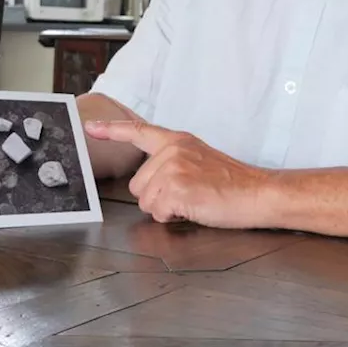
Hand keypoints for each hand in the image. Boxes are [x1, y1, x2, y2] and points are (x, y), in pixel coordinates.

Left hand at [83, 120, 274, 227]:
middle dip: (156, 197)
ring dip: (165, 209)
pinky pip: (157, 213)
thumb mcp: (200, 159)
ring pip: (145, 201)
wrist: (257, 192)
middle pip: (137, 184)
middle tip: (187, 195)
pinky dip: (173, 217)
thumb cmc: (233, 183)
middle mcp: (172, 150)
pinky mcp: (176, 189)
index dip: (111, 130)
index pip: (139, 132)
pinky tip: (194, 208)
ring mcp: (173, 168)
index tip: (90, 129)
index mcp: (177, 141)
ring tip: (192, 201)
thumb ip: (173, 162)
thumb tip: (152, 181)